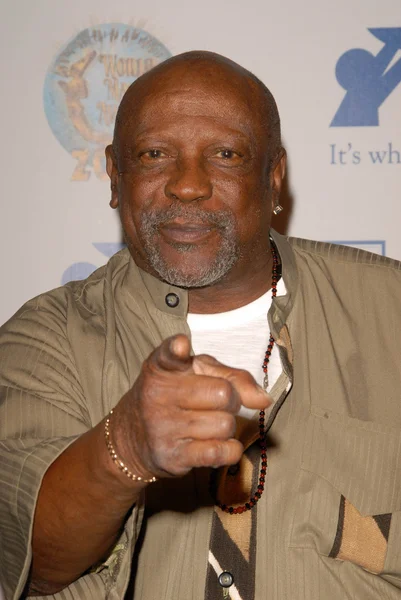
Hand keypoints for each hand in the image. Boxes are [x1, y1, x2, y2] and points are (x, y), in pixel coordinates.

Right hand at [110, 334, 270, 481]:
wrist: (133, 437)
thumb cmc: (176, 397)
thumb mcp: (198, 374)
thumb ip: (233, 377)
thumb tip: (264, 399)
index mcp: (162, 367)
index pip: (169, 354)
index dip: (177, 349)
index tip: (181, 346)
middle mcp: (158, 394)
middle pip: (224, 394)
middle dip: (230, 401)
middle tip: (215, 404)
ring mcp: (163, 426)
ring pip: (226, 425)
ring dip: (226, 427)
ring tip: (207, 425)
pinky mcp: (172, 456)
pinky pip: (221, 451)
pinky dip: (229, 449)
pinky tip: (216, 444)